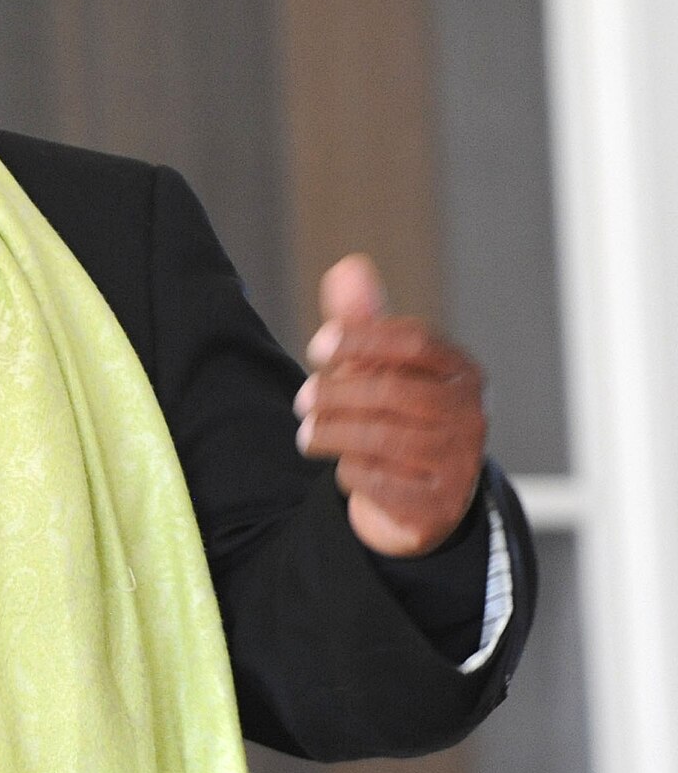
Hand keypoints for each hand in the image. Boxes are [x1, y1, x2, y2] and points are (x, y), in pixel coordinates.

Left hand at [292, 254, 486, 557]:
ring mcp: (459, 462)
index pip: (415, 341)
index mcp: (461, 371)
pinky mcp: (437, 504)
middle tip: (302, 400)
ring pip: (384, 439)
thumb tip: (348, 267)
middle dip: (336, 393)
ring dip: (333, 433)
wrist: (418, 498)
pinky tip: (343, 465)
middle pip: (393, 392)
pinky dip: (352, 472)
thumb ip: (363, 321)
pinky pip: (382, 482)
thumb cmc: (396, 418)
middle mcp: (470, 414)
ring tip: (308, 434)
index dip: (361, 338)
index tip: (317, 346)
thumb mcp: (380, 367)